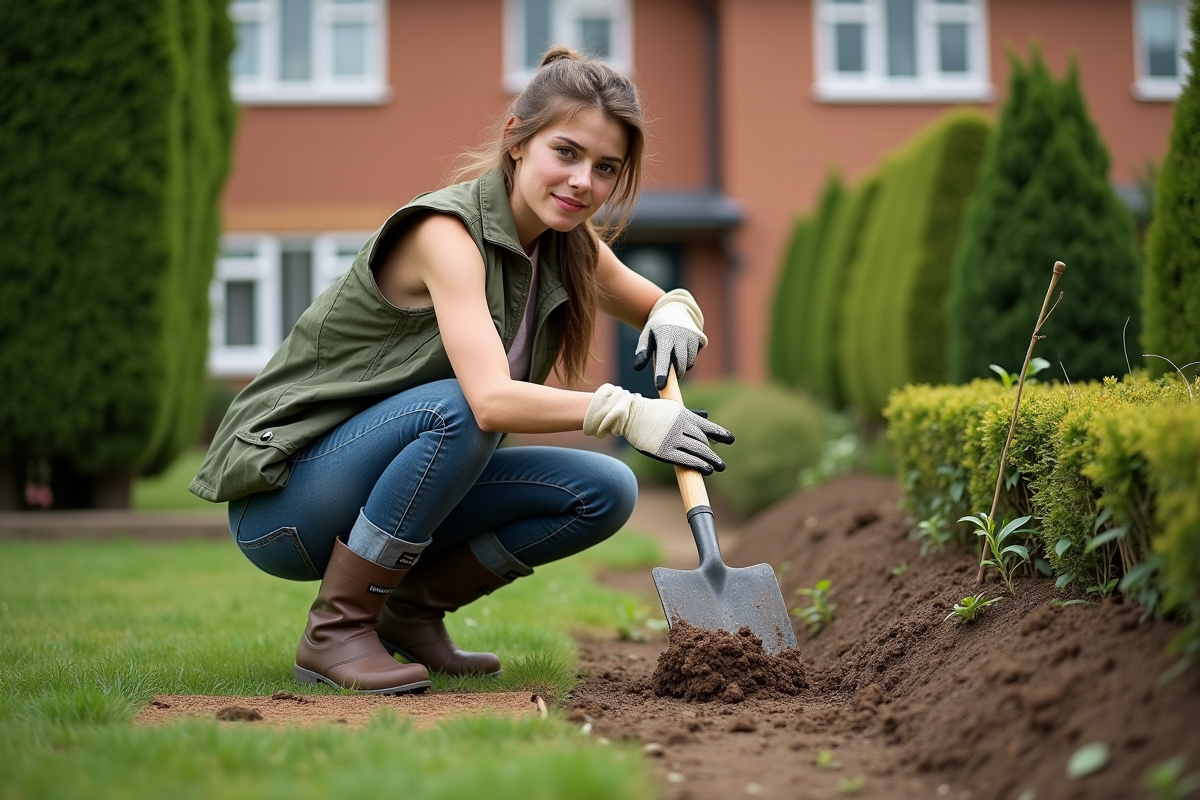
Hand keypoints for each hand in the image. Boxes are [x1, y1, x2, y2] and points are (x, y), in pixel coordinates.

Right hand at [584, 384, 733, 474]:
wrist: (629, 415)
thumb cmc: (652, 412)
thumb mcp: (672, 408)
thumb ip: (690, 414)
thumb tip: (707, 416)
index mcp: (684, 415)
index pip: (708, 426)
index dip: (720, 434)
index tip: (730, 440)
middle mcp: (681, 426)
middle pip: (703, 441)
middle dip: (712, 453)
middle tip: (721, 463)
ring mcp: (673, 439)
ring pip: (697, 451)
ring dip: (709, 460)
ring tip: (718, 468)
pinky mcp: (664, 450)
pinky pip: (685, 459)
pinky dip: (698, 465)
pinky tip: (706, 470)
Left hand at [634, 289, 707, 389]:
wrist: (676, 311)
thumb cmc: (657, 328)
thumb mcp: (646, 335)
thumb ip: (642, 351)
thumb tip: (637, 367)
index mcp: (665, 335)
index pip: (664, 358)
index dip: (662, 373)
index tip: (660, 386)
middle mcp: (681, 335)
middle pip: (681, 364)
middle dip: (675, 374)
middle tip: (668, 374)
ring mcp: (693, 337)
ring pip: (689, 363)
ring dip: (681, 366)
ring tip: (673, 355)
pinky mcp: (701, 339)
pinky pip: (695, 357)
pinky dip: (688, 359)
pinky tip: (682, 348)